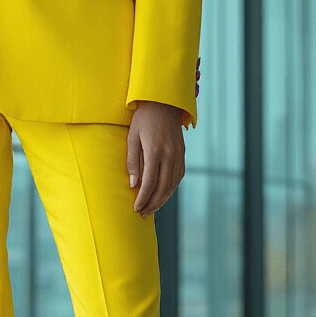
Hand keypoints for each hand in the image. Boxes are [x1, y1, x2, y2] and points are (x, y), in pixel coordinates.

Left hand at [126, 101, 185, 215]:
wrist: (164, 102)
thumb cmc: (143, 119)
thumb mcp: (132, 137)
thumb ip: (132, 161)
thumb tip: (134, 184)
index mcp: (155, 150)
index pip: (150, 182)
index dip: (143, 198)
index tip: (135, 208)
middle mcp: (170, 154)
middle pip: (163, 187)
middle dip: (152, 203)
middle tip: (143, 214)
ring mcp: (179, 154)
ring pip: (173, 184)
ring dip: (162, 199)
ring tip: (151, 208)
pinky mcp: (182, 153)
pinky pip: (178, 176)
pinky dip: (171, 188)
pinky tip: (163, 194)